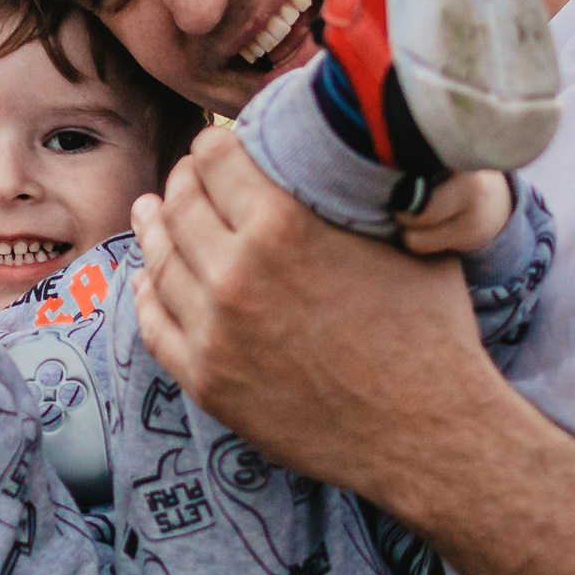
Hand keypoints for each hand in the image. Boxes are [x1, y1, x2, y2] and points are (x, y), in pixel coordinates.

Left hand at [130, 128, 504, 505]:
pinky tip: (146, 278)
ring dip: (155, 229)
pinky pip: (156, 325)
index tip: (217, 145)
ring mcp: (215, 331)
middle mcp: (236, 273)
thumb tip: (337, 151)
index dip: (214, 144)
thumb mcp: (401, 236)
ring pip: (160, 262)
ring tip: (152, 211)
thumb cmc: (429, 329)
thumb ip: (353, 192)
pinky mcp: (208, 380)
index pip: (216, 157)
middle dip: (184, 183)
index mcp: (283, 225)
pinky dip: (145, 294)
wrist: (427, 430)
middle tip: (190, 177)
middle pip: (181, 205)